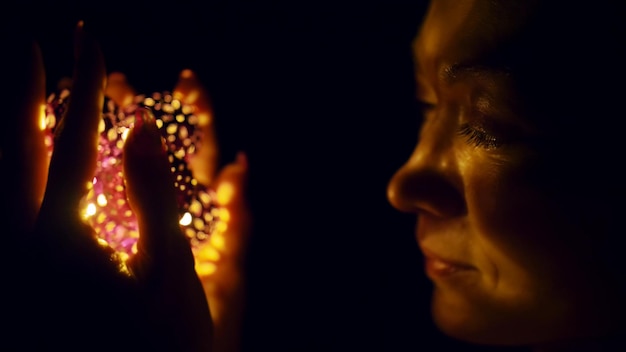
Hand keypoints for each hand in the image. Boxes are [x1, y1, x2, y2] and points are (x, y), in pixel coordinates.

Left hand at [1, 21, 249, 351]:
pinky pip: (4, 210)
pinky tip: (20, 162)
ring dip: (8, 131)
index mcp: (61, 239)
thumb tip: (137, 127)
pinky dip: (11, 173)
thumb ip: (150, 193)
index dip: (81, 87)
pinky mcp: (18, 282)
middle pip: (11, 151)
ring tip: (18, 95)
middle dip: (21, 93)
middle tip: (27, 46)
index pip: (70, 142)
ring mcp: (13, 268)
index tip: (86, 40)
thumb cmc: (163, 345)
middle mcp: (21, 248)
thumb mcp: (168, 268)